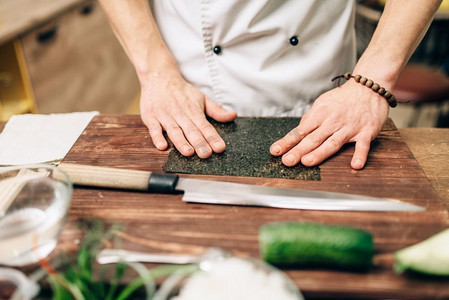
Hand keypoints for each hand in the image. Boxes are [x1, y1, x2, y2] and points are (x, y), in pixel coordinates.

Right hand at [140, 71, 236, 158]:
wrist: (159, 77)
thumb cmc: (182, 92)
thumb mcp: (202, 98)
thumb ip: (216, 110)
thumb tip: (233, 116)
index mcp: (194, 111)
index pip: (206, 127)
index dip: (213, 138)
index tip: (220, 148)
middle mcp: (180, 115)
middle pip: (191, 131)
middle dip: (199, 143)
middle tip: (206, 154)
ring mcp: (165, 116)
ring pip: (174, 131)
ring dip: (181, 142)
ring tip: (188, 152)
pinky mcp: (151, 117)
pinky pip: (154, 128)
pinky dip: (157, 137)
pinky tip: (162, 146)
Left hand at [270, 80, 388, 168]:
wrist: (368, 87)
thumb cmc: (343, 99)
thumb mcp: (322, 103)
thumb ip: (311, 119)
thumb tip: (298, 132)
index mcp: (320, 115)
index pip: (300, 131)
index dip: (287, 142)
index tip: (276, 151)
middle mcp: (332, 122)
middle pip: (313, 139)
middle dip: (299, 150)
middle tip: (287, 161)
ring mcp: (349, 127)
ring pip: (332, 142)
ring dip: (320, 153)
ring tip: (308, 162)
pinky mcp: (366, 131)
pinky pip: (363, 144)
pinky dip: (360, 154)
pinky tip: (355, 165)